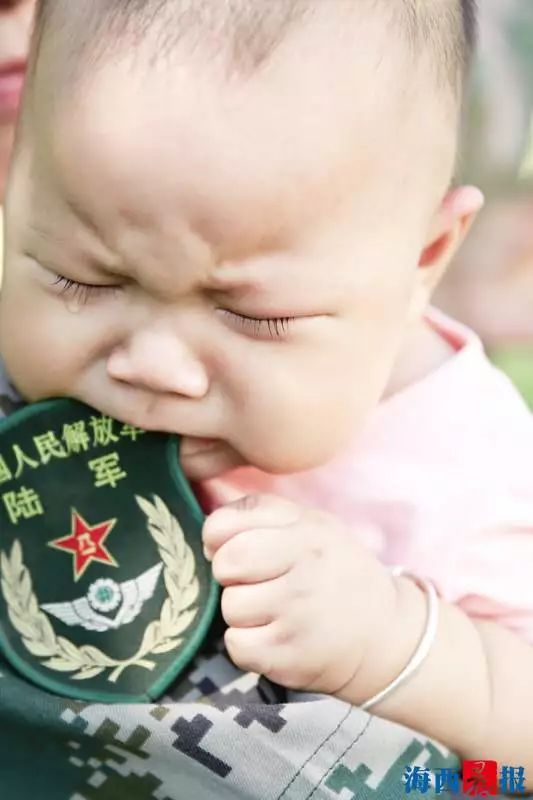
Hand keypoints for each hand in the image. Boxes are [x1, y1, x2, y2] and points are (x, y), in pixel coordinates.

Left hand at [202, 492, 397, 694]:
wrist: (384, 634)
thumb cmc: (334, 572)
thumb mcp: (310, 525)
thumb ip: (260, 513)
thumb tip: (208, 535)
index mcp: (306, 529)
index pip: (224, 525)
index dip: (219, 539)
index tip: (236, 550)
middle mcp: (305, 567)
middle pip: (225, 564)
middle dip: (230, 575)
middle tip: (255, 582)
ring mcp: (299, 613)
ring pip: (230, 607)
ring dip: (242, 613)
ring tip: (272, 611)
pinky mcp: (291, 655)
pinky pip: (236, 645)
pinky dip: (247, 644)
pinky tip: (274, 636)